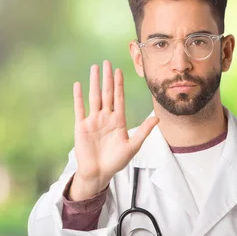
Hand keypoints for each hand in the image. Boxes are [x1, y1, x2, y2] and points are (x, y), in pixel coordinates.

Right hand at [70, 61, 158, 199]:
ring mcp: (93, 121)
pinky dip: (79, 97)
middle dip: (107, 78)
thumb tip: (157, 118)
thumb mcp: (133, 146)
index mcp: (118, 121)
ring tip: (94, 68)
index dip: (119, 85)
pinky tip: (78, 85)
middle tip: (107, 62)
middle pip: (107, 94)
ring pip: (94, 97)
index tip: (119, 71)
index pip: (119, 99)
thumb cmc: (116, 162)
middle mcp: (105, 118)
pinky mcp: (81, 127)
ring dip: (94, 82)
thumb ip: (143, 131)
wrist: (99, 173)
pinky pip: (80, 109)